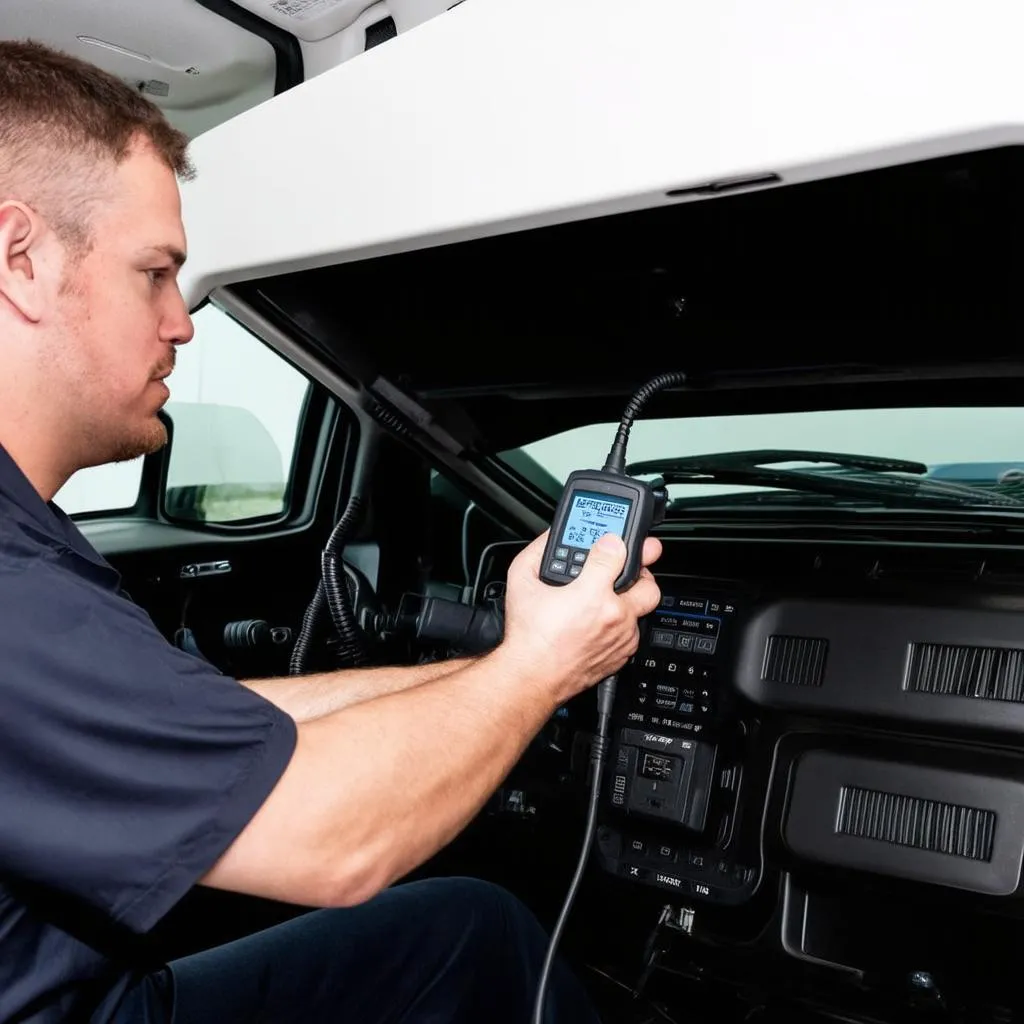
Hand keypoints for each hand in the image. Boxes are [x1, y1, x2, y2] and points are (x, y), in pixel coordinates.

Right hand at [500, 531, 661, 705]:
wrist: (531, 675)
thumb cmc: (528, 635)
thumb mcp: (522, 580)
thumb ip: (539, 550)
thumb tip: (552, 537)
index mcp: (593, 595)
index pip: (618, 552)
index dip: (614, 543)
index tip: (609, 544)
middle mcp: (616, 617)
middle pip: (649, 583)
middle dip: (640, 573)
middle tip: (624, 570)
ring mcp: (623, 638)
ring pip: (643, 610)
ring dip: (629, 601)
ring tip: (606, 600)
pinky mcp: (623, 655)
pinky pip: (633, 632)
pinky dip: (622, 625)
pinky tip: (601, 622)